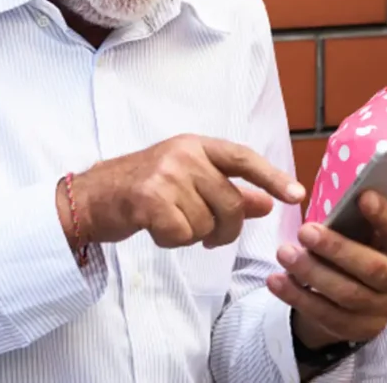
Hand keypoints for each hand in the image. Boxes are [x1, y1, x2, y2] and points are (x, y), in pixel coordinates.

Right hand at [69, 134, 305, 248]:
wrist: (90, 198)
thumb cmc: (141, 190)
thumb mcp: (188, 182)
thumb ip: (229, 190)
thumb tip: (268, 202)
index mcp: (196, 145)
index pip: (243, 158)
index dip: (272, 177)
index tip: (296, 196)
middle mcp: (184, 154)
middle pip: (231, 203)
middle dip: (226, 229)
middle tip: (208, 236)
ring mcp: (166, 175)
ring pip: (207, 223)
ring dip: (191, 234)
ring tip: (169, 222)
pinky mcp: (150, 199)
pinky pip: (183, 234)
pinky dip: (172, 241)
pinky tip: (155, 229)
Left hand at [276, 179, 386, 348]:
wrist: (359, 303)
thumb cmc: (366, 251)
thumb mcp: (378, 231)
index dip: (386, 216)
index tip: (363, 195)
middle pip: (372, 269)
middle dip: (338, 248)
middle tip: (305, 230)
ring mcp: (379, 312)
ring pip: (346, 294)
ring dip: (312, 273)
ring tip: (284, 252)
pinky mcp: (354, 330)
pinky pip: (324, 315)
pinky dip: (298, 297)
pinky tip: (276, 280)